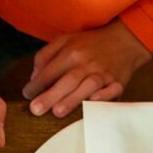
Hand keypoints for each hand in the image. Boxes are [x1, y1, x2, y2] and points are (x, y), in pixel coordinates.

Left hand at [23, 20, 152, 116]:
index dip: (37, 84)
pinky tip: (92, 104)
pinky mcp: (119, 82)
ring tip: (57, 113)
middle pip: (68, 80)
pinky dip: (104, 97)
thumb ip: (45, 56)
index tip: (27, 95)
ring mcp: (104, 73)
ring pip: (88, 86)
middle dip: (51, 95)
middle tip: (36, 110)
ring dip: (73, 99)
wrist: (124, 40)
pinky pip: (112, 90)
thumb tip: (34, 77)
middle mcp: (87, 63)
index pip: (51, 71)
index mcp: (72, 52)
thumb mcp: (65, 40)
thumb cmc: (89, 44)